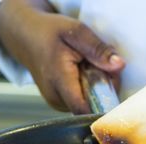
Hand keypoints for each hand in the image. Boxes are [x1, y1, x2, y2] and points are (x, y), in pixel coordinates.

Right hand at [0, 0, 125, 113]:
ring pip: (88, 104)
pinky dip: (88, 89)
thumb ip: (98, 49)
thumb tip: (119, 65)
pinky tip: (82, 75)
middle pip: (92, 105)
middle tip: (100, 65)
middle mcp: (56, 97)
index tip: (113, 84)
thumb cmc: (48, 33)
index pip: (85, 108)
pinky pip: (82, 101)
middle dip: (104, 88)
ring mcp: (57, 103)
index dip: (105, 102)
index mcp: (59, 80)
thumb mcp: (76, 32)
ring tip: (88, 68)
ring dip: (97, 88)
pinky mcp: (59, 104)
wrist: (26, 37)